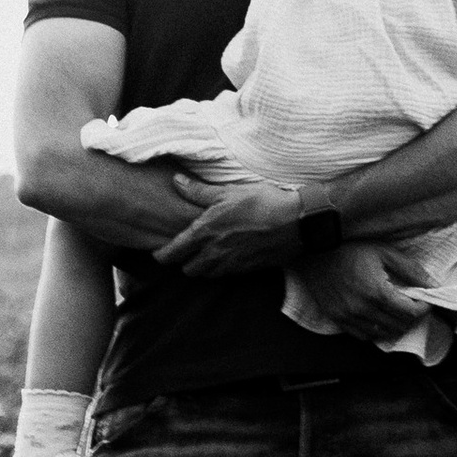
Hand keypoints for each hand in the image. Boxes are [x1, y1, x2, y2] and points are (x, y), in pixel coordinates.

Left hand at [152, 175, 304, 273]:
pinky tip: (228, 255)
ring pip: (205, 275)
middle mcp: (214, 254)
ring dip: (202, 267)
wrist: (297, 222)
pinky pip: (225, 275)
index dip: (160, 255)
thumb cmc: (262, 202)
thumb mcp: (228, 191)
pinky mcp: (246, 271)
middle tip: (186, 249)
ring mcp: (231, 265)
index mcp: (205, 233)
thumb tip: (176, 182)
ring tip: (207, 252)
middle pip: (187, 269)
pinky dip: (221, 268)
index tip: (158, 251)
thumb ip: (198, 191)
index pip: (171, 253)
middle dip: (184, 261)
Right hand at [305, 239, 433, 341]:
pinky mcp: (337, 320)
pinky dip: (376, 332)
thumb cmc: (350, 248)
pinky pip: (363, 336)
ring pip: (382, 335)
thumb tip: (433, 284)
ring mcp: (348, 318)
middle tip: (414, 305)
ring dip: (396, 326)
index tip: (426, 301)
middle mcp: (363, 309)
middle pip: (398, 326)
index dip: (423, 309)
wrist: (315, 252)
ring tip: (399, 313)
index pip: (410, 313)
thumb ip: (410, 269)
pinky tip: (380, 319)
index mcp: (377, 292)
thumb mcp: (384, 252)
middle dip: (412, 318)